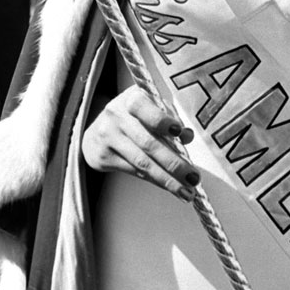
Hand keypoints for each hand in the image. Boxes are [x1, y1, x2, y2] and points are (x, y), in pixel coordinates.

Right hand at [81, 85, 197, 202]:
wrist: (96, 129)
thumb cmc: (133, 117)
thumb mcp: (151, 107)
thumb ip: (170, 118)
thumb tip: (187, 136)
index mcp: (131, 99)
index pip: (144, 108)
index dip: (161, 120)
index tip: (179, 131)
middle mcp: (116, 116)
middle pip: (148, 142)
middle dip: (174, 163)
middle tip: (193, 177)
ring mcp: (108, 137)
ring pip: (142, 162)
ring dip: (167, 179)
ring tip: (186, 190)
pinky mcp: (104, 157)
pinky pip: (135, 171)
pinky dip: (156, 180)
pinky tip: (170, 186)